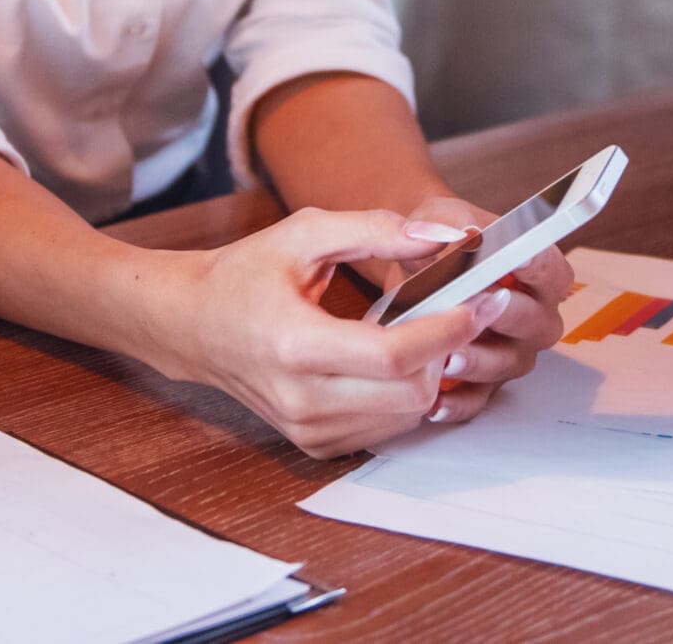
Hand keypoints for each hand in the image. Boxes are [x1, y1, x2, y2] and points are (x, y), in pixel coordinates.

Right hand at [162, 208, 512, 457]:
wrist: (192, 325)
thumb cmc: (244, 275)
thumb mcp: (304, 233)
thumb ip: (376, 229)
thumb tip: (443, 239)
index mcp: (295, 345)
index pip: (394, 355)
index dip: (447, 330)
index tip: (481, 302)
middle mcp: (301, 399)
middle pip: (410, 394)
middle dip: (447, 352)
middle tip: (460, 313)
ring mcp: (307, 430)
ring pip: (406, 418)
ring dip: (431, 376)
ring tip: (425, 332)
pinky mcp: (313, 444)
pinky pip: (384, 430)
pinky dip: (405, 397)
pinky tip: (397, 361)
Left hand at [400, 194, 572, 427]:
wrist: (419, 267)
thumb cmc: (446, 240)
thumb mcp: (446, 216)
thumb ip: (454, 222)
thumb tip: (464, 234)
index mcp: (540, 273)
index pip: (552, 271)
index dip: (536, 266)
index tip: (514, 258)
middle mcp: (535, 316)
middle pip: (535, 322)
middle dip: (505, 315)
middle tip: (477, 308)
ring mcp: (512, 351)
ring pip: (507, 363)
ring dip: (479, 361)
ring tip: (448, 355)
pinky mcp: (486, 381)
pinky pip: (479, 399)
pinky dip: (457, 403)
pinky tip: (435, 400)